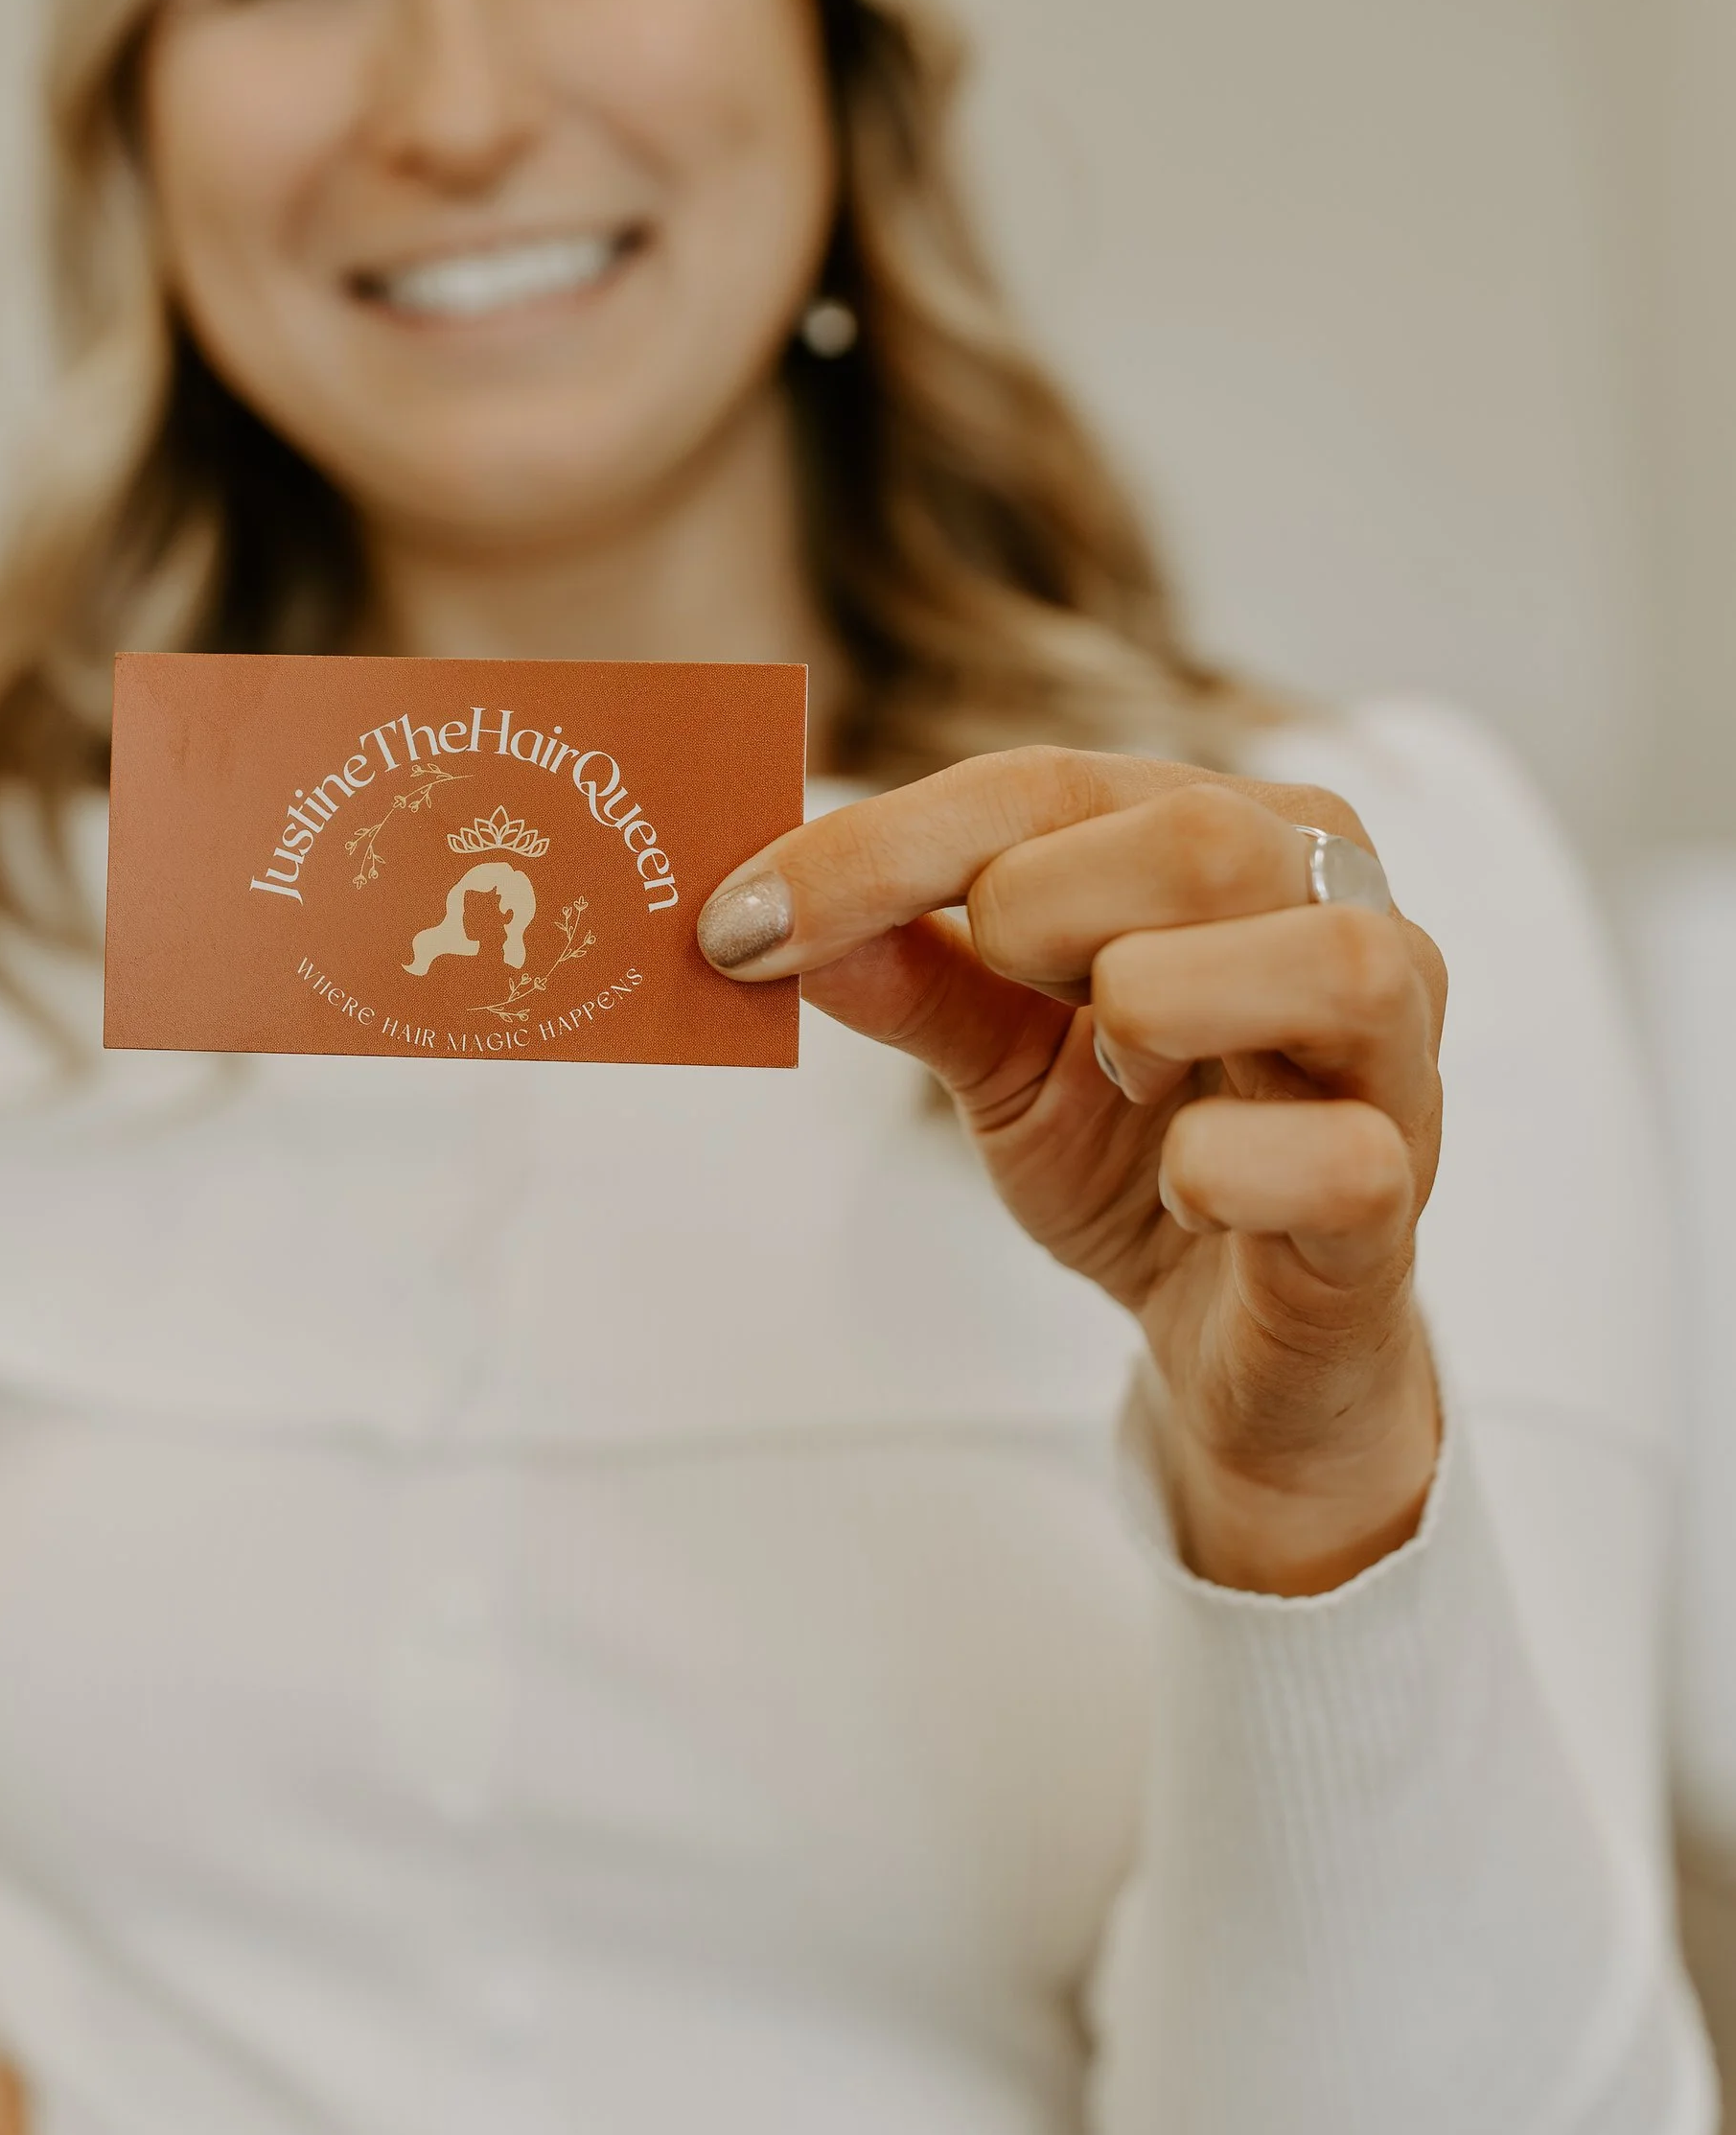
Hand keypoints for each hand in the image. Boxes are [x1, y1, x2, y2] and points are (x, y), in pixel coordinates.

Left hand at [699, 749, 1445, 1595]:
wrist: (1243, 1349)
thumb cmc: (1139, 1156)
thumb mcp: (1000, 1056)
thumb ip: (907, 973)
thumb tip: (758, 910)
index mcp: (1230, 833)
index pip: (1046, 785)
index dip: (876, 849)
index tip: (732, 924)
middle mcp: (1341, 907)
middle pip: (1197, 835)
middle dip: (1042, 914)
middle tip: (1006, 993)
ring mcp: (1394, 1053)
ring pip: (1326, 956)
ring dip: (1166, 1010)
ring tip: (1121, 1074)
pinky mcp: (1402, 1193)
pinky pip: (1341, 1156)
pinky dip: (1222, 1170)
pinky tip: (1178, 1190)